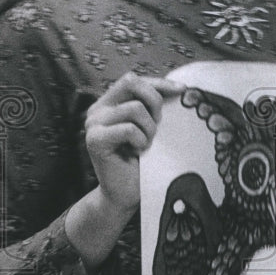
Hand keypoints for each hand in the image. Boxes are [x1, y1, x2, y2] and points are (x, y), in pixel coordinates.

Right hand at [84, 72, 184, 213]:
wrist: (126, 195)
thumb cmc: (142, 161)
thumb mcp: (150, 126)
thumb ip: (153, 106)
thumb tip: (179, 87)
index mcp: (109, 103)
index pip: (134, 80)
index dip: (158, 83)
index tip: (182, 90)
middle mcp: (97, 110)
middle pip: (131, 83)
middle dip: (154, 101)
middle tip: (157, 126)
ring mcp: (93, 124)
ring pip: (134, 108)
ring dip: (148, 129)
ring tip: (145, 145)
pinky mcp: (95, 140)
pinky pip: (129, 129)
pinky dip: (140, 141)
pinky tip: (136, 153)